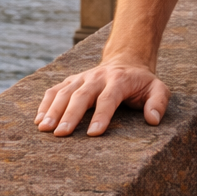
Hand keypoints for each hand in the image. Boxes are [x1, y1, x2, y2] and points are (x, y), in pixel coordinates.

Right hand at [35, 59, 170, 136]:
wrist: (125, 60)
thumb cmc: (142, 82)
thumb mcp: (158, 89)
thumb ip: (158, 103)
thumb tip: (152, 120)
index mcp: (119, 80)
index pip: (109, 98)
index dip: (102, 115)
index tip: (93, 134)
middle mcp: (97, 77)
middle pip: (82, 95)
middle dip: (70, 115)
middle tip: (60, 134)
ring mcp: (82, 78)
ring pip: (65, 92)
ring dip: (53, 110)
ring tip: (43, 128)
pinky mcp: (72, 81)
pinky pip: (55, 90)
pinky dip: (45, 103)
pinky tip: (38, 119)